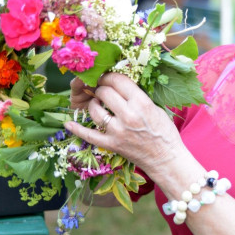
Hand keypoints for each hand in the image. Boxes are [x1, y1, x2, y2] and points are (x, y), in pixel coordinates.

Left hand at [65, 73, 181, 178]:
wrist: (166, 158)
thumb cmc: (164, 131)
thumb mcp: (155, 107)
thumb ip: (137, 96)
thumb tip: (120, 85)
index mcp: (141, 103)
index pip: (118, 81)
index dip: (110, 76)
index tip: (107, 77)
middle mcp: (128, 115)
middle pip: (105, 92)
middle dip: (101, 87)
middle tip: (101, 89)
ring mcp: (118, 131)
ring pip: (95, 110)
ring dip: (93, 103)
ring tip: (96, 103)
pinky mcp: (112, 144)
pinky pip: (89, 135)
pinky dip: (77, 129)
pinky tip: (68, 123)